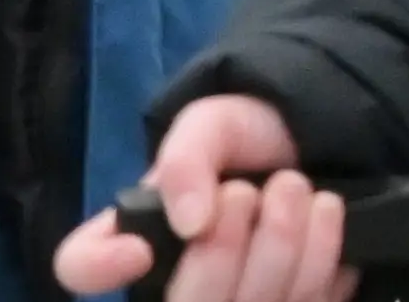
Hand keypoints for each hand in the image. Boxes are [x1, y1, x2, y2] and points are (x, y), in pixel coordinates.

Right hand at [59, 101, 348, 301]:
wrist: (318, 148)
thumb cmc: (246, 134)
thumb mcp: (210, 124)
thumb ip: (185, 161)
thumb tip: (187, 223)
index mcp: (138, 229)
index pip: (83, 265)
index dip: (101, 266)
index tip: (138, 248)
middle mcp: (179, 276)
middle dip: (227, 248)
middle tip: (260, 187)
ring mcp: (238, 300)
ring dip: (285, 245)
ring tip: (301, 188)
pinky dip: (322, 263)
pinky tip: (325, 221)